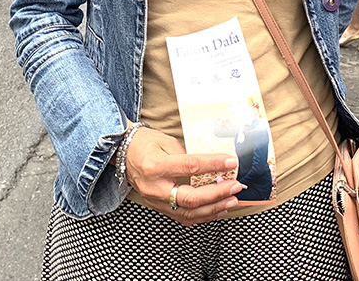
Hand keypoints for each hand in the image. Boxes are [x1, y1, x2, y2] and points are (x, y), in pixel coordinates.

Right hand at [123, 127, 243, 225]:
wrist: (123, 154)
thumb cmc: (145, 144)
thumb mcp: (166, 141)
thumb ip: (187, 153)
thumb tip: (212, 164)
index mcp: (155, 166)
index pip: (190, 167)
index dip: (213, 165)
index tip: (230, 162)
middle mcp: (154, 187)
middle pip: (190, 198)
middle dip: (217, 194)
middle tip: (235, 187)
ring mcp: (155, 201)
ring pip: (188, 213)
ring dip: (214, 209)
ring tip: (232, 201)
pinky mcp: (158, 208)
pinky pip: (183, 217)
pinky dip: (203, 216)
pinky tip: (217, 210)